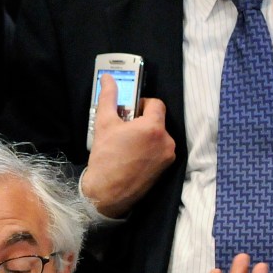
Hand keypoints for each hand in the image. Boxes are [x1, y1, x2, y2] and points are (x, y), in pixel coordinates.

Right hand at [80, 73, 176, 217]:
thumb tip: (108, 79)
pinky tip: (134, 156)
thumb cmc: (105, 158)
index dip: (142, 104)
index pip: (156, 104)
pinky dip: (150, 149)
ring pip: (159, 136)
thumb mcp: (104, 124)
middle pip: (158, 120)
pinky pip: (160, 150)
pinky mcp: (166, 169)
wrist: (107, 193)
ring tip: (128, 145)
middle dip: (143, 121)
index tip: (130, 111)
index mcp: (153, 127)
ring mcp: (167, 156)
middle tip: (125, 129)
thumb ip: (108, 97)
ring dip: (147, 135)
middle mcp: (166, 141)